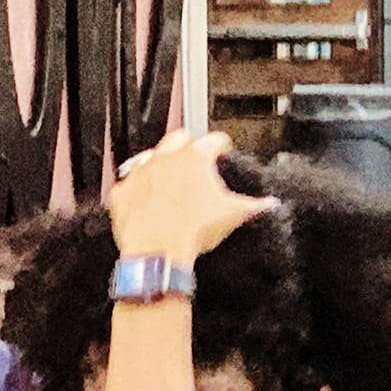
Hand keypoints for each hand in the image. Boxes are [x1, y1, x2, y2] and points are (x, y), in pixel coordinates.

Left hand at [106, 129, 272, 269]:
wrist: (157, 252)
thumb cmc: (194, 230)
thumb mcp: (233, 215)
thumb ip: (255, 204)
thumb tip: (269, 203)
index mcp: (195, 158)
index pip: (215, 140)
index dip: (223, 145)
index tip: (224, 151)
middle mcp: (165, 159)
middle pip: (179, 138)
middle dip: (190, 144)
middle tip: (197, 159)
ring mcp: (139, 173)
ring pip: (150, 157)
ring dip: (160, 163)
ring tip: (171, 177)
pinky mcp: (121, 192)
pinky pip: (127, 183)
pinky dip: (136, 189)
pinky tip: (144, 198)